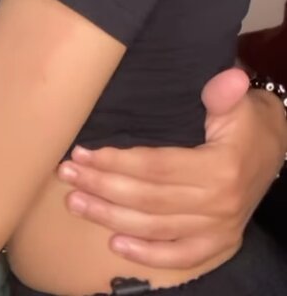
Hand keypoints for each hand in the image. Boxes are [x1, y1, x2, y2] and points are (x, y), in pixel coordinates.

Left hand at [58, 67, 286, 269]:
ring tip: (76, 203)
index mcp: (219, 169)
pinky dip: (147, 255)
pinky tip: (114, 243)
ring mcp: (218, 229)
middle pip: (148, 200)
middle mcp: (218, 205)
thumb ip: (223, 92)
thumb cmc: (247, 121)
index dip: (116, 161)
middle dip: (102, 187)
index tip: (83, 152)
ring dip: (110, 218)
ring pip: (155, 228)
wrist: (276, 149)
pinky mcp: (218, 244)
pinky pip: (179, 256)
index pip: (156, 168)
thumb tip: (228, 77)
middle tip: (68, 175)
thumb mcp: (238, 102)